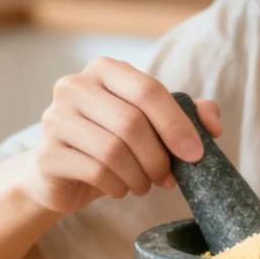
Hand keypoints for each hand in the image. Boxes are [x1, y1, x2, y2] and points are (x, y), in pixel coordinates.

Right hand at [23, 57, 221, 213]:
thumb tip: (213, 125)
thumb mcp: (150, 123)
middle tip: (169, 179)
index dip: (176, 124)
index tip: (196, 154)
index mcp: (104, 69)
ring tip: (144, 185)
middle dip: (159, 158)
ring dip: (139, 176)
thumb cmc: (112, 141)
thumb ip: (186, 113)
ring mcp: (55, 118)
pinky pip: (95, 171)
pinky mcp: (46, 153)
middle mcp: (74, 86)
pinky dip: (117, 186)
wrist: (61, 173)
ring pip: (113, 150)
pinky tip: (121, 189)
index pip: (148, 90)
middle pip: (131, 123)